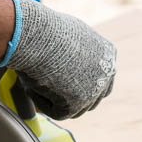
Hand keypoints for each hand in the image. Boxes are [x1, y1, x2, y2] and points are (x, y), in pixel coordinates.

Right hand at [0, 0, 115, 118]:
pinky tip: (33, 85)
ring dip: (56, 98)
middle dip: (74, 95)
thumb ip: (78, 50)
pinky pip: (57, 112)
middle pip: (93, 96)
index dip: (85, 81)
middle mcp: (106, 74)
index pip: (102, 77)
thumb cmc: (49, 29)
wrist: (39, 37)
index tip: (68, 80)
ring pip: (74, 106)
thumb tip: (67, 60)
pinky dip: (42, 101)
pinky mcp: (75, 106)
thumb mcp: (72, 34)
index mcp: (108, 54)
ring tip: (38, 78)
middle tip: (51, 89)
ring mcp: (93, 92)